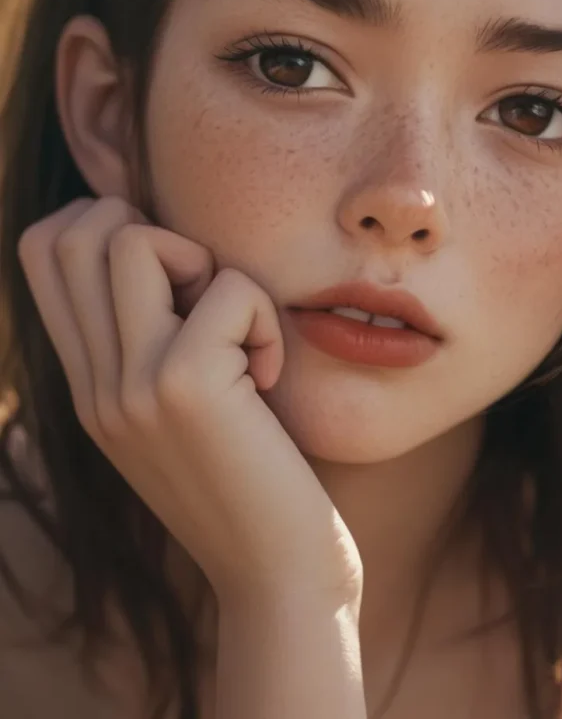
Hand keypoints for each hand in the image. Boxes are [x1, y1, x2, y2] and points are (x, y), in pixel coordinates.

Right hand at [17, 197, 362, 605]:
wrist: (279, 577)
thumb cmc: (252, 481)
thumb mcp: (180, 411)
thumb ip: (153, 342)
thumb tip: (168, 248)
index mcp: (89, 383)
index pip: (43, 250)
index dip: (104, 223)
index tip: (174, 274)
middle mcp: (94, 383)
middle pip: (75, 232)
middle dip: (154, 230)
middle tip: (206, 297)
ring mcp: (129, 386)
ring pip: (133, 240)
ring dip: (208, 266)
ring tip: (238, 333)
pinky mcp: (184, 388)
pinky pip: (230, 289)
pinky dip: (265, 316)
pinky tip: (270, 374)